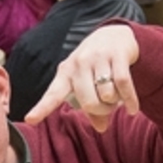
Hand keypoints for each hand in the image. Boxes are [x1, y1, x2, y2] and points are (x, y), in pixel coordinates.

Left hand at [24, 25, 140, 130]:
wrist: (113, 34)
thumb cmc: (95, 65)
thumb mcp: (87, 83)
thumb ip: (91, 107)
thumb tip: (102, 127)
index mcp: (66, 73)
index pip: (53, 94)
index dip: (42, 108)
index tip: (30, 120)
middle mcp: (79, 64)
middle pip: (88, 102)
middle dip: (101, 111)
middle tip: (107, 108)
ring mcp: (98, 58)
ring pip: (107, 95)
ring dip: (115, 102)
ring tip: (116, 98)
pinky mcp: (117, 55)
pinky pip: (124, 86)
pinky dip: (130, 101)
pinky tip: (132, 109)